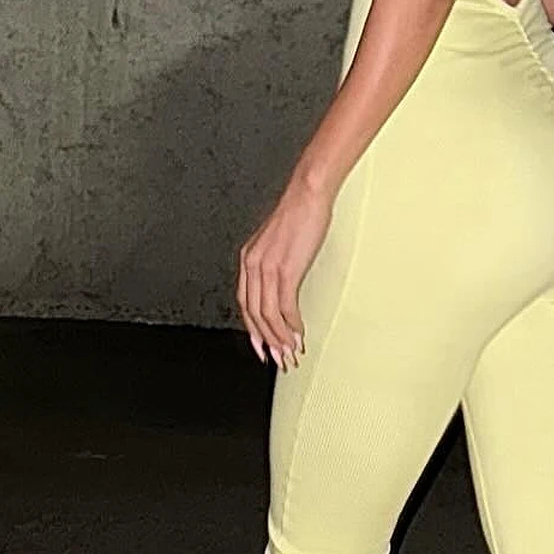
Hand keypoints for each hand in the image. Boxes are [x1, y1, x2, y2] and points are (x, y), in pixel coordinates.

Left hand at [236, 172, 333, 369]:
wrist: (307, 195)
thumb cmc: (298, 215)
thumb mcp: (278, 243)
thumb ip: (273, 265)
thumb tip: (281, 289)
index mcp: (248, 261)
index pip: (245, 305)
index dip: (254, 331)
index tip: (263, 347)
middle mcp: (252, 266)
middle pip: (254, 315)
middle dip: (268, 341)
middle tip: (280, 358)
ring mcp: (267, 268)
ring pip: (268, 316)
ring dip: (281, 338)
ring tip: (292, 351)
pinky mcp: (285, 269)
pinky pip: (285, 307)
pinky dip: (292, 325)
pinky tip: (299, 333)